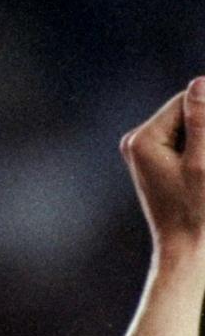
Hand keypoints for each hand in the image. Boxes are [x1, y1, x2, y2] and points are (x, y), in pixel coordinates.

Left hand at [122, 78, 204, 257]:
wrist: (187, 254)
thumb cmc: (198, 212)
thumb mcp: (204, 164)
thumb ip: (202, 122)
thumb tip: (200, 81)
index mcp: (143, 138)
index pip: (185, 102)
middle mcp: (138, 142)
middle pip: (185, 116)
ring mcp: (145, 156)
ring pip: (187, 133)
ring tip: (204, 173)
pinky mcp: (158, 168)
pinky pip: (185, 149)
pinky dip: (201, 155)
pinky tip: (204, 171)